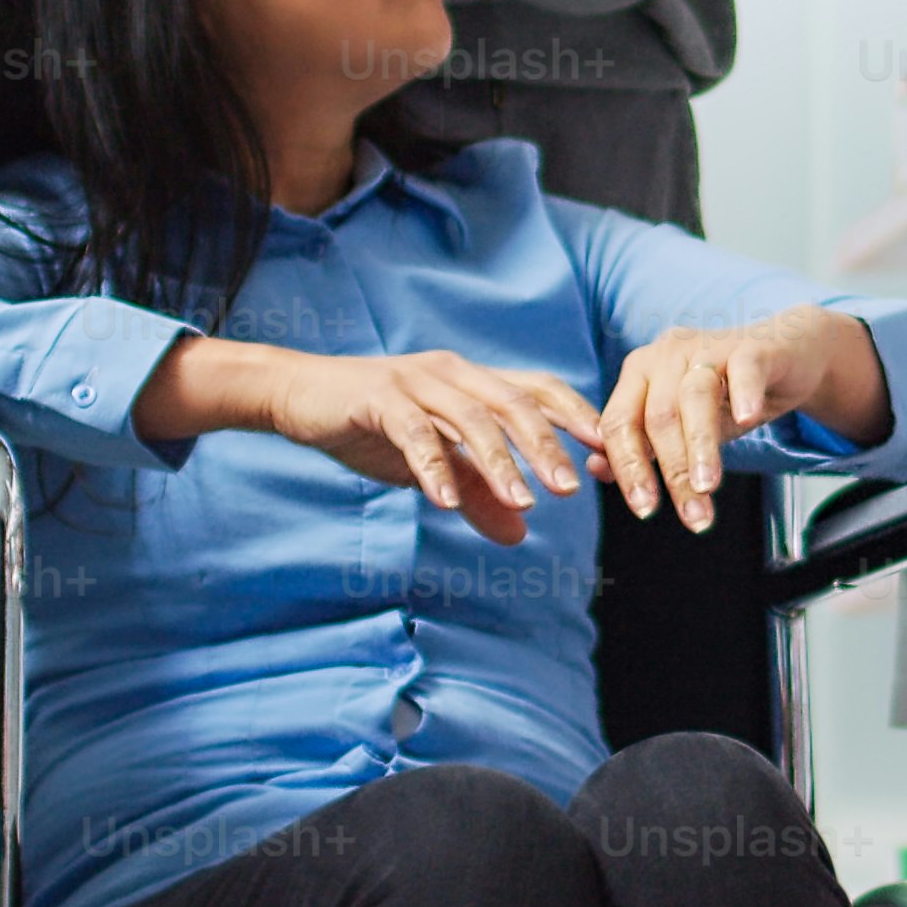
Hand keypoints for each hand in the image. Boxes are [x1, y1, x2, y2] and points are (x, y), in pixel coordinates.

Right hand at [146, 337, 602, 544]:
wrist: (298, 395)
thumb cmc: (371, 425)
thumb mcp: (431, 464)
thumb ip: (475, 492)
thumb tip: (519, 534)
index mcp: (472, 381)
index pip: (538, 390)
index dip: (575, 417)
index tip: (607, 455)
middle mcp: (452, 373)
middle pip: (514, 403)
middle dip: (547, 446)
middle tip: (571, 490)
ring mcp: (415, 381)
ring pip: (471, 418)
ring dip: (500, 462)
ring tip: (524, 501)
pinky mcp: (378, 397)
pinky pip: (413, 433)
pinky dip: (433, 467)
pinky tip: (445, 504)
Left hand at [599, 310, 884, 530]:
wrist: (786, 356)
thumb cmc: (728, 394)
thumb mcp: (683, 425)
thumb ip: (642, 446)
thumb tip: (597, 470)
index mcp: (640, 373)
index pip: (619, 423)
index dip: (628, 468)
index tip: (644, 510)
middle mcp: (667, 355)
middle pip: (657, 417)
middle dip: (673, 472)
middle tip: (691, 515)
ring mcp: (709, 347)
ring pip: (695, 397)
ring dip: (700, 447)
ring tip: (707, 487)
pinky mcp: (753, 347)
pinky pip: (744, 369)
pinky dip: (744, 393)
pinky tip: (747, 419)